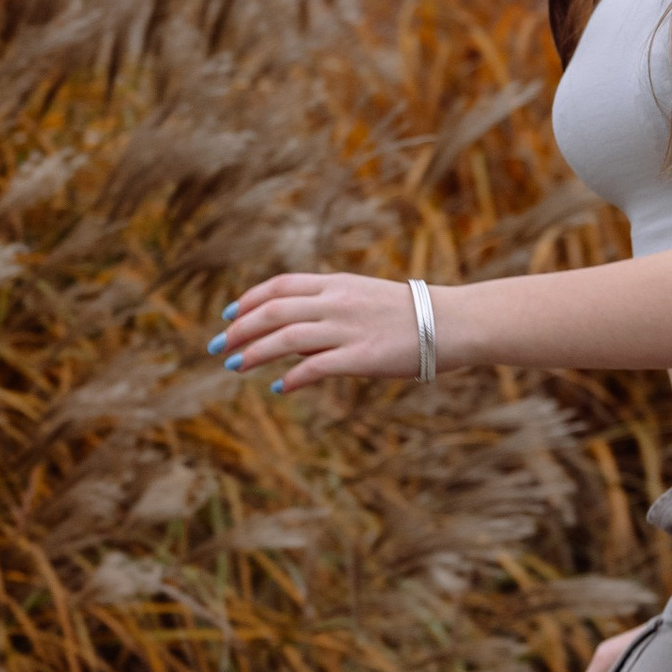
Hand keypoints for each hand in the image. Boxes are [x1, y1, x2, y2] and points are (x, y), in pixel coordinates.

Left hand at [210, 274, 424, 391]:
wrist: (454, 322)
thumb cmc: (413, 314)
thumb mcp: (366, 298)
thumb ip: (330, 309)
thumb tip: (294, 335)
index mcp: (338, 283)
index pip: (280, 285)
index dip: (248, 300)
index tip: (228, 316)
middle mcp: (337, 301)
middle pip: (273, 311)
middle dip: (239, 329)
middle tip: (217, 347)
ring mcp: (348, 328)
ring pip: (285, 337)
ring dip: (254, 352)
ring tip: (235, 367)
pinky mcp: (361, 356)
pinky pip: (315, 366)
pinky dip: (292, 378)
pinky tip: (279, 388)